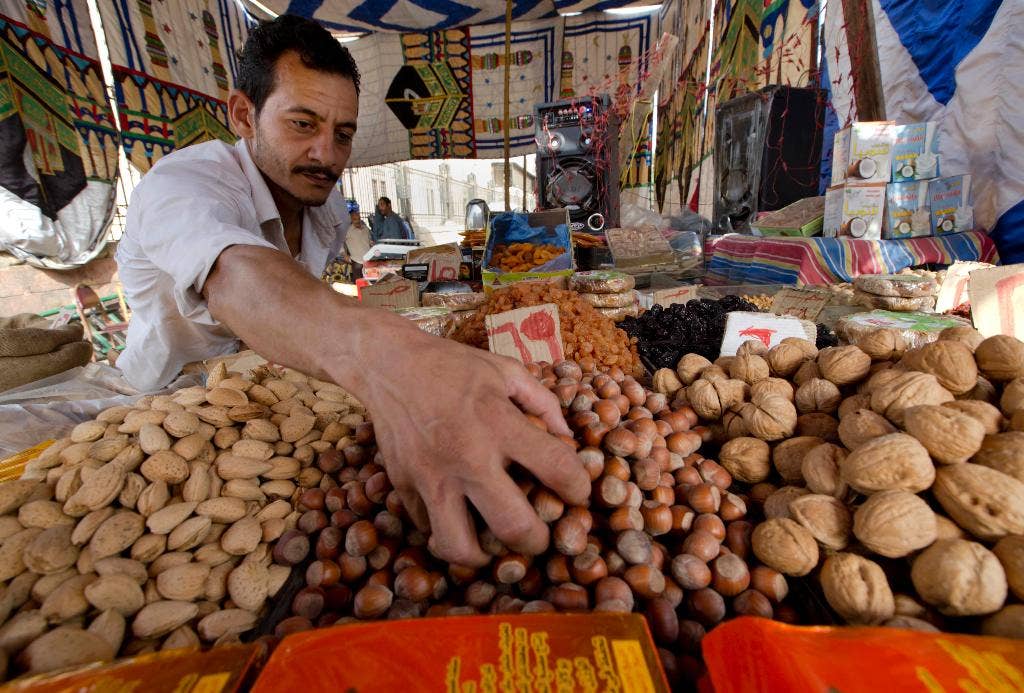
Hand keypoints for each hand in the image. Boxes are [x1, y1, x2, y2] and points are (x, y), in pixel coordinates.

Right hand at [358, 334, 589, 565]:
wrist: (388, 364)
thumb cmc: (453, 366)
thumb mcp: (506, 371)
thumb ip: (543, 404)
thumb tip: (567, 442)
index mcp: (498, 422)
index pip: (557, 469)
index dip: (579, 488)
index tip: (577, 492)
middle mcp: (466, 456)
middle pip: (514, 527)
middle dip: (538, 542)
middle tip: (540, 534)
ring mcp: (431, 477)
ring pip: (460, 547)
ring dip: (484, 555)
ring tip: (493, 542)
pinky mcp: (403, 487)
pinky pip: (429, 529)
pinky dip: (448, 530)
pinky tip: (460, 515)